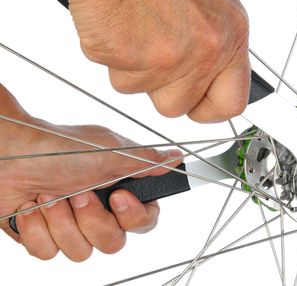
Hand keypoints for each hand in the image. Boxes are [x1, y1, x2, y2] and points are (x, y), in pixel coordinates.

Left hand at [0, 85, 181, 260]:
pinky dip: (38, 228)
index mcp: (119, 189)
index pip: (144, 221)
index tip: (117, 197)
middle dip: (93, 220)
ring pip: (81, 252)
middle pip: (114, 242)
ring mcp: (70, 224)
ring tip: (50, 195)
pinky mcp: (43, 235)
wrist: (8, 154)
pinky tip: (31, 206)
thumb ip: (147, 162)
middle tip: (78, 194)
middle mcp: (98, 209)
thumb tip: (177, 159)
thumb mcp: (111, 151)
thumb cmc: (59, 147)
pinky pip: (49, 252)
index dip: (134, 216)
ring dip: (63, 222)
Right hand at [30, 0, 250, 121]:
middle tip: (153, 52)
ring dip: (133, 68)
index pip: (231, 103)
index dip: (208, 109)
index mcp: (230, 37)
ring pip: (140, 92)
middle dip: (161, 87)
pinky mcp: (127, 59)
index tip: (197, 106)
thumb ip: (216, 44)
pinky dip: (110, 54)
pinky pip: (113, 75)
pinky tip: (118, 23)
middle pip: (177, 106)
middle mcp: (205, 52)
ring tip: (135, 26)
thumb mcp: (211, 0)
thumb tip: (213, 75)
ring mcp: (166, 59)